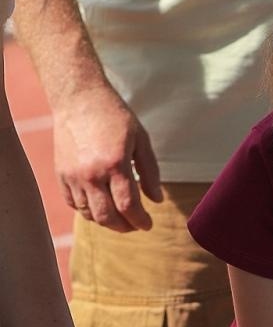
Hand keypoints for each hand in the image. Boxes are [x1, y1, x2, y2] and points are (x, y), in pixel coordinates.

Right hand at [53, 79, 161, 231]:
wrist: (79, 99)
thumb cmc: (115, 117)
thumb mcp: (141, 140)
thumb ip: (151, 172)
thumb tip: (157, 200)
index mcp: (115, 165)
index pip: (128, 206)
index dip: (140, 221)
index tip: (148, 225)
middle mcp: (91, 174)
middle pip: (107, 217)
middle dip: (124, 227)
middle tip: (136, 225)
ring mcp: (72, 175)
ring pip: (88, 213)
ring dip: (106, 222)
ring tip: (120, 218)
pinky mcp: (60, 173)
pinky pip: (72, 203)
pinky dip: (87, 211)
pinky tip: (100, 206)